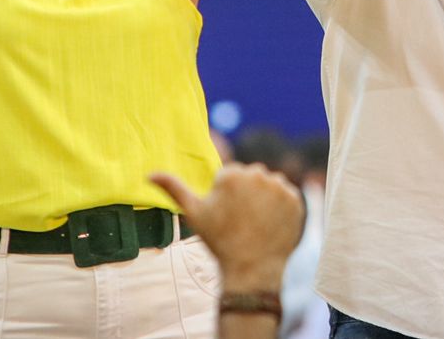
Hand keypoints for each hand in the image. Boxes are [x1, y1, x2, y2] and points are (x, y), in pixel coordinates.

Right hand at [151, 163, 303, 290]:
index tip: (227, 216)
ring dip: (264, 199)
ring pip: (269, 186)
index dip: (227, 197)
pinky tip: (270, 224)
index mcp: (232, 174)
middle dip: (247, 195)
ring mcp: (279, 186)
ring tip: (256, 224)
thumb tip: (148, 174)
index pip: (231, 177)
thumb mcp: (193, 214)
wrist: (251, 268)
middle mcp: (258, 174)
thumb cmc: (219, 241)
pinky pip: (286, 196)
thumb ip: (173, 189)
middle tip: (242, 222)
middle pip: (251, 178)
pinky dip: (280, 208)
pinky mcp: (295, 199)